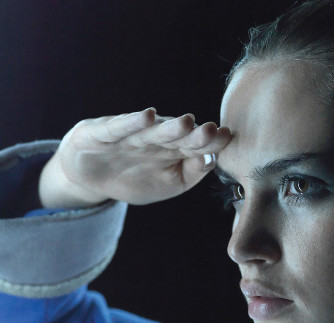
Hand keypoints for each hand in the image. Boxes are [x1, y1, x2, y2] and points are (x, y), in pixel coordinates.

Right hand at [38, 108, 231, 207]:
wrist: (92, 178)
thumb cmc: (137, 178)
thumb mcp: (170, 183)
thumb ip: (192, 172)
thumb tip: (213, 159)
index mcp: (174, 150)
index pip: (196, 146)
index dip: (211, 143)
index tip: (228, 138)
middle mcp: (155, 138)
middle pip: (178, 137)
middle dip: (195, 134)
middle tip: (213, 130)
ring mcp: (130, 135)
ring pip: (153, 131)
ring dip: (169, 127)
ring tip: (186, 122)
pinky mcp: (103, 133)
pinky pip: (119, 128)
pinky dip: (131, 122)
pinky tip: (145, 115)